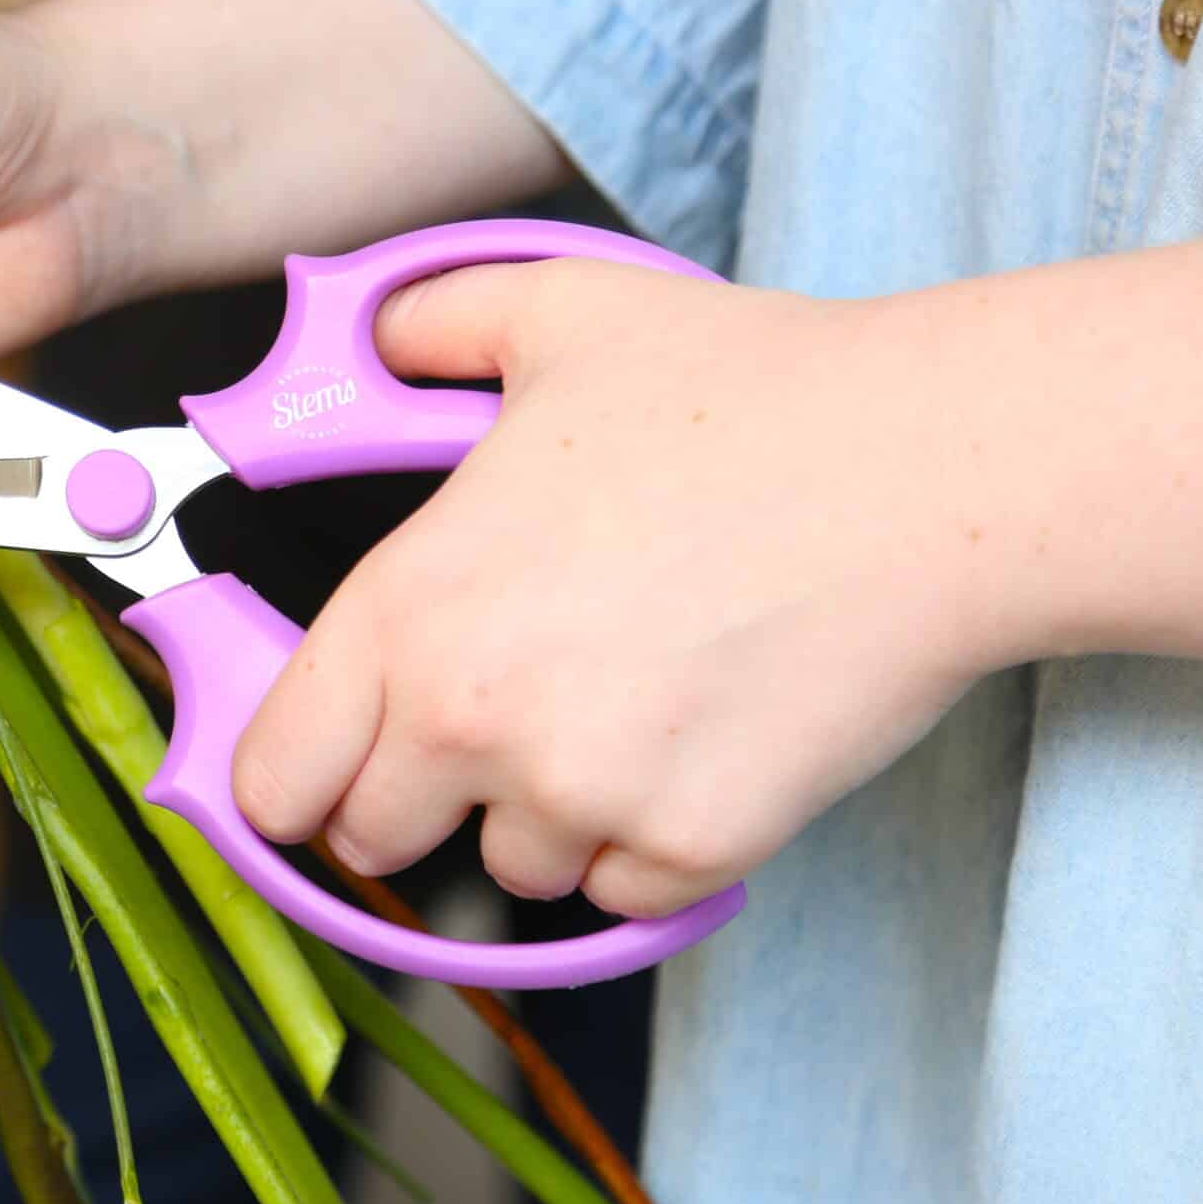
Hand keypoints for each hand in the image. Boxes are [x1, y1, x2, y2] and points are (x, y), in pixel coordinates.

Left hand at [231, 259, 1004, 918]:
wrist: (931, 471)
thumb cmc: (749, 390)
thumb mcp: (556, 312)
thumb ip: (426, 327)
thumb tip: (371, 340)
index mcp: (408, 607)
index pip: (271, 779)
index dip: (293, 773)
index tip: (329, 764)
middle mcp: (473, 721)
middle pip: (374, 837)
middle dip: (420, 789)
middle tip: (501, 711)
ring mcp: (585, 795)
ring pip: (513, 864)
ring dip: (547, 811)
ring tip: (632, 693)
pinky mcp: (694, 848)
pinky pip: (626, 891)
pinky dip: (651, 842)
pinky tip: (704, 735)